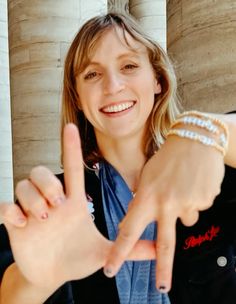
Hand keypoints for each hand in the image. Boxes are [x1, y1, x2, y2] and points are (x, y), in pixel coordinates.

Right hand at [0, 124, 154, 290]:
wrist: (52, 274)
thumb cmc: (77, 258)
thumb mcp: (103, 252)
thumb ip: (130, 248)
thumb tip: (160, 248)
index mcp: (73, 202)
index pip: (72, 168)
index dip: (71, 147)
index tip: (70, 126)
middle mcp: (51, 201)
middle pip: (42, 172)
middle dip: (48, 184)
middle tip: (58, 204)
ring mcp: (32, 210)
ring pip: (25, 185)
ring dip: (33, 198)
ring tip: (44, 217)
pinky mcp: (15, 222)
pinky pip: (6, 205)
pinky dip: (11, 211)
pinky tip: (21, 224)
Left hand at [104, 135, 224, 291]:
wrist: (195, 140)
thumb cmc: (167, 158)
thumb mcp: (147, 177)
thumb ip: (140, 201)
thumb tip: (131, 221)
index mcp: (147, 196)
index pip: (129, 230)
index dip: (119, 251)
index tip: (111, 269)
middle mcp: (166, 203)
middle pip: (165, 243)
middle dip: (163, 269)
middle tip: (162, 289)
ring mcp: (187, 203)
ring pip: (186, 219)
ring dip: (184, 209)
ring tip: (183, 186)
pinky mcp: (204, 200)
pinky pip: (198, 208)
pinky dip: (195, 200)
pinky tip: (194, 183)